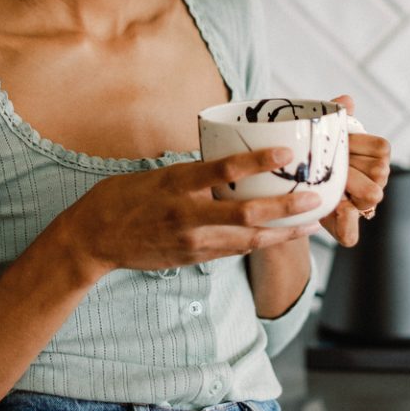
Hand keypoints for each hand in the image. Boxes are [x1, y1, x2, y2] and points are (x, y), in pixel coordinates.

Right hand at [66, 148, 322, 278]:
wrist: (94, 239)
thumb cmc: (121, 197)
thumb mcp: (155, 174)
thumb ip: (191, 173)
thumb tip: (225, 164)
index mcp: (177, 184)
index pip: (224, 170)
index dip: (258, 161)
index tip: (286, 153)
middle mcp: (188, 214)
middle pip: (247, 214)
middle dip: (286, 207)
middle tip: (315, 198)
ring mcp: (192, 240)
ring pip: (248, 238)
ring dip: (283, 231)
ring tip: (310, 221)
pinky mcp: (193, 257)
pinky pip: (234, 249)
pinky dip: (259, 241)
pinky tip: (279, 236)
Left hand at [319, 93, 390, 246]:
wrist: (297, 188)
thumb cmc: (319, 156)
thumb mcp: (325, 136)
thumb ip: (335, 117)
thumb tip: (347, 100)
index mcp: (373, 156)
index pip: (382, 147)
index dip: (360, 144)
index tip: (342, 143)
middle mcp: (375, 180)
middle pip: (380, 170)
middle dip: (353, 167)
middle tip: (331, 165)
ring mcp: (364, 205)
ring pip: (372, 195)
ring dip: (349, 187)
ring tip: (328, 181)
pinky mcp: (346, 228)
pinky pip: (352, 232)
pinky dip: (346, 224)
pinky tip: (337, 211)